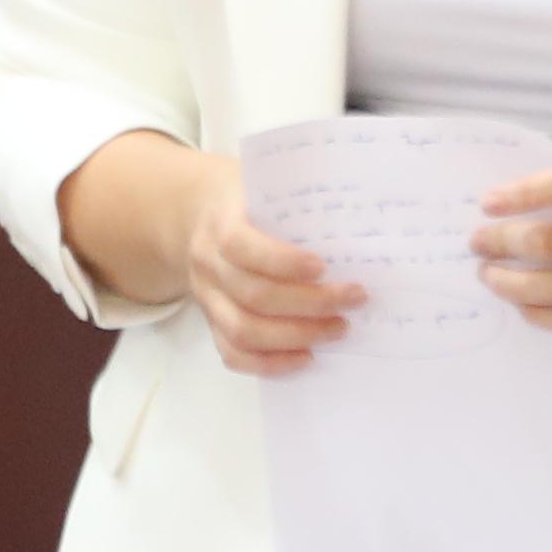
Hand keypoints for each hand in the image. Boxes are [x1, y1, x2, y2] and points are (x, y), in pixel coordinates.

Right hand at [66, 132, 355, 374]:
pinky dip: (270, 364)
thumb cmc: (245, 201)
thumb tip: (358, 229)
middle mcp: (208, 265)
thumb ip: (295, 205)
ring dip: (297, 335)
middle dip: (310, 303)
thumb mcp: (262, 188)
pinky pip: (233, 354)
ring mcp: (208, 299)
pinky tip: (306, 357)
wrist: (193, 215)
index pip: (242, 247)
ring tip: (338, 328)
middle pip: (253, 295)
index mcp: (220, 224)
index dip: (282, 261)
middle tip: (353, 299)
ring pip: (243, 331)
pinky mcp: (212, 323)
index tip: (323, 266)